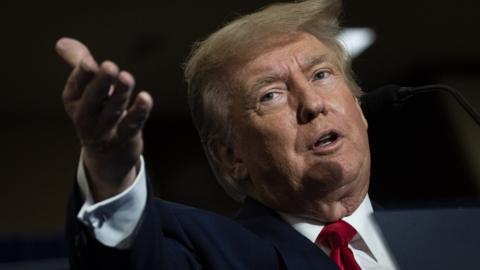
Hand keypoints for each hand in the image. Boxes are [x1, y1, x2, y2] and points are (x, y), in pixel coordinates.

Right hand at [56, 38, 152, 200]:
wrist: (107, 155)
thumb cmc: (97, 112)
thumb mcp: (85, 90)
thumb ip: (79, 64)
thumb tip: (62, 43)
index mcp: (73, 101)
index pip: (77, 86)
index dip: (82, 74)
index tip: (88, 61)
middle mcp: (86, 117)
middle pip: (93, 100)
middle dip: (100, 83)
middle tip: (110, 66)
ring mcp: (105, 131)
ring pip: (113, 111)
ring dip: (120, 94)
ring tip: (126, 77)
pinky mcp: (125, 139)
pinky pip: (132, 125)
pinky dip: (138, 112)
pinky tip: (145, 98)